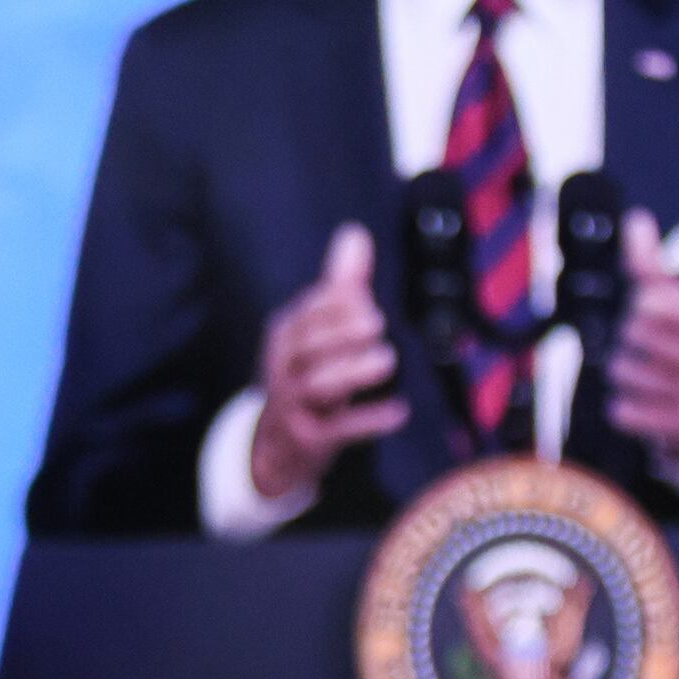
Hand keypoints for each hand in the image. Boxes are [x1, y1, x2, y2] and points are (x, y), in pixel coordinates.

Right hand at [250, 224, 408, 501]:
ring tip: (389, 360)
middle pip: (308, 347)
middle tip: (379, 322)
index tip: (365, 298)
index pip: (306, 314)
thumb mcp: (318, 331)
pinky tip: (400, 411)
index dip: (333, 305)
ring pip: (319, 385)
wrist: (278, 446)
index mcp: (286, 334)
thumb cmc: (307, 374)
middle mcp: (283, 367)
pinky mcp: (308, 438)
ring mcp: (293, 404)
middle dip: (341, 333)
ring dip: (354, 372)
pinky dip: (368, 420)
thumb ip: (340, 285)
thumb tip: (355, 232)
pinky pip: (337, 429)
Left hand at [608, 208, 678, 462]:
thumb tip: (637, 218)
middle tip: (637, 349)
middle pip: (633, 332)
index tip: (643, 309)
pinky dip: (621, 409)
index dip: (640, 302)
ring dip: (619, 375)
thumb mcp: (675, 309)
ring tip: (637, 378)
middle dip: (624, 340)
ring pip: (623, 371)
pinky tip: (634, 405)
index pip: (657, 295)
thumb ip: (652, 266)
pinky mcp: (677, 426)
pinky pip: (624, 411)